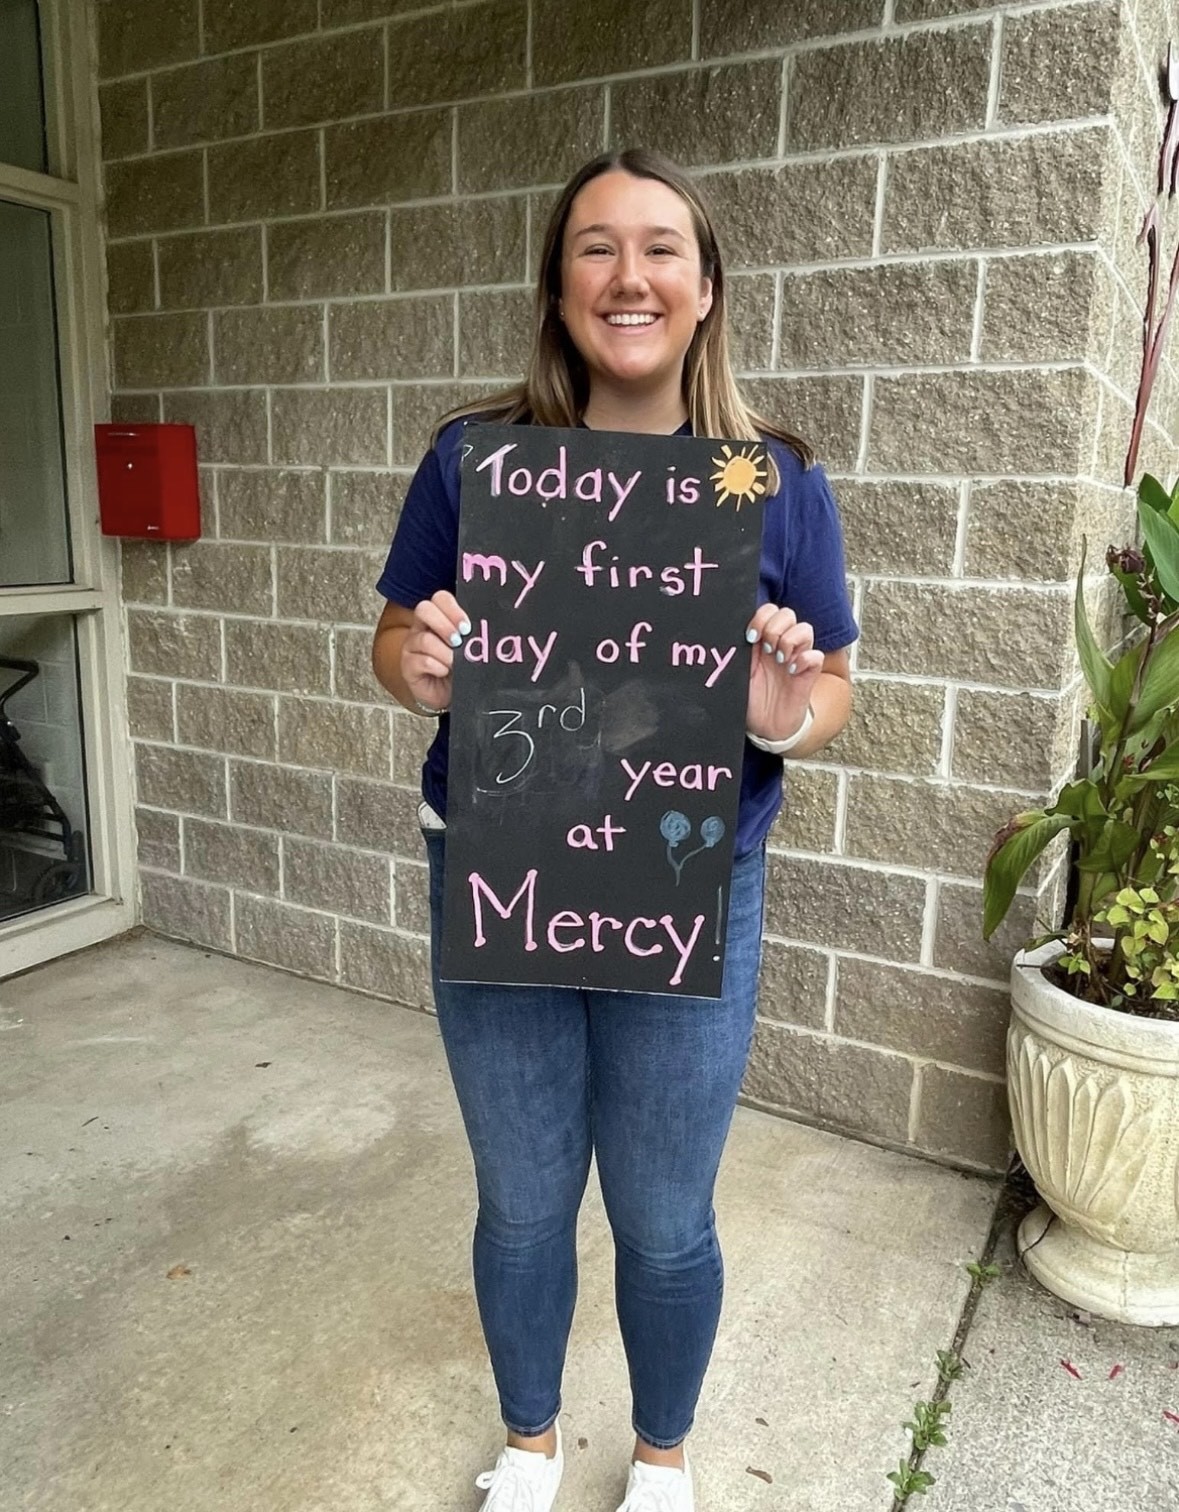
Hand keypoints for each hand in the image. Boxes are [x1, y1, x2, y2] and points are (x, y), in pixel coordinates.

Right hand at [401, 591, 469, 711]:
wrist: (448, 695)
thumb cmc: (459, 668)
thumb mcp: (468, 648)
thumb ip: (472, 635)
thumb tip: (486, 629)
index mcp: (438, 617)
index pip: (440, 598)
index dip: (453, 609)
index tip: (467, 627)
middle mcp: (421, 627)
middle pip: (424, 609)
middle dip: (445, 625)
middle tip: (459, 641)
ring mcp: (412, 646)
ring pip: (424, 639)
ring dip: (445, 652)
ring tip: (455, 663)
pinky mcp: (408, 666)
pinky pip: (421, 661)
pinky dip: (437, 667)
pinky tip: (443, 672)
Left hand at [744, 603, 822, 740]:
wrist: (765, 727)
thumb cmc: (750, 699)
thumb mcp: (738, 672)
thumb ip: (738, 652)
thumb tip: (727, 634)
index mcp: (762, 641)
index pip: (769, 611)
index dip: (761, 617)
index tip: (751, 637)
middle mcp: (780, 645)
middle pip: (787, 613)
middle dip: (774, 627)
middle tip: (766, 649)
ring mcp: (796, 657)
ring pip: (805, 628)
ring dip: (790, 641)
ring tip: (779, 660)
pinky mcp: (809, 673)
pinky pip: (815, 655)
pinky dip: (804, 660)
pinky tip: (792, 672)